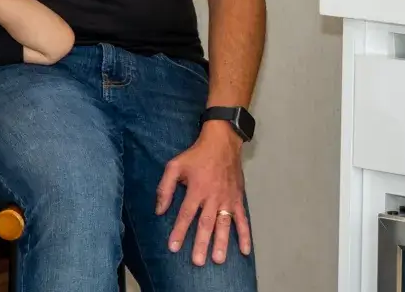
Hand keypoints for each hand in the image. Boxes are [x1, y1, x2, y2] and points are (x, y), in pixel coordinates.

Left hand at [156, 122, 252, 265]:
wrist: (222, 142)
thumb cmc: (196, 155)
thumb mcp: (174, 166)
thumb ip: (165, 188)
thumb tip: (159, 210)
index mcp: (196, 189)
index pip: (186, 214)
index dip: (179, 231)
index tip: (173, 247)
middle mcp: (212, 196)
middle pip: (206, 223)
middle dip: (201, 243)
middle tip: (197, 261)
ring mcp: (227, 199)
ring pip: (224, 224)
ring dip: (221, 242)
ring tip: (218, 259)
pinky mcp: (238, 199)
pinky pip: (242, 219)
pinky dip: (244, 235)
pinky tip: (244, 251)